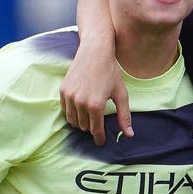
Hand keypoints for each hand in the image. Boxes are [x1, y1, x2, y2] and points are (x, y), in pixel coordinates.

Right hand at [59, 0, 132, 144]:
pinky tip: (79, 110)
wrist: (95, 51)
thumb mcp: (121, 94)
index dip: (99, 138)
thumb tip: (129, 135)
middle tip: (97, 124)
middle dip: (90, 128)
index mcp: (96, 105)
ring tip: (89, 118)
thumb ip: (124, 116)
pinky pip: (65, 110)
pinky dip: (71, 113)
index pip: (95, 130)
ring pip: (73, 120)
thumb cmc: (111, 72)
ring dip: (80, 122)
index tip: (101, 142)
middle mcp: (81, 102)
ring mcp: (70, 96)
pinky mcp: (63, 90)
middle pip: (84, 126)